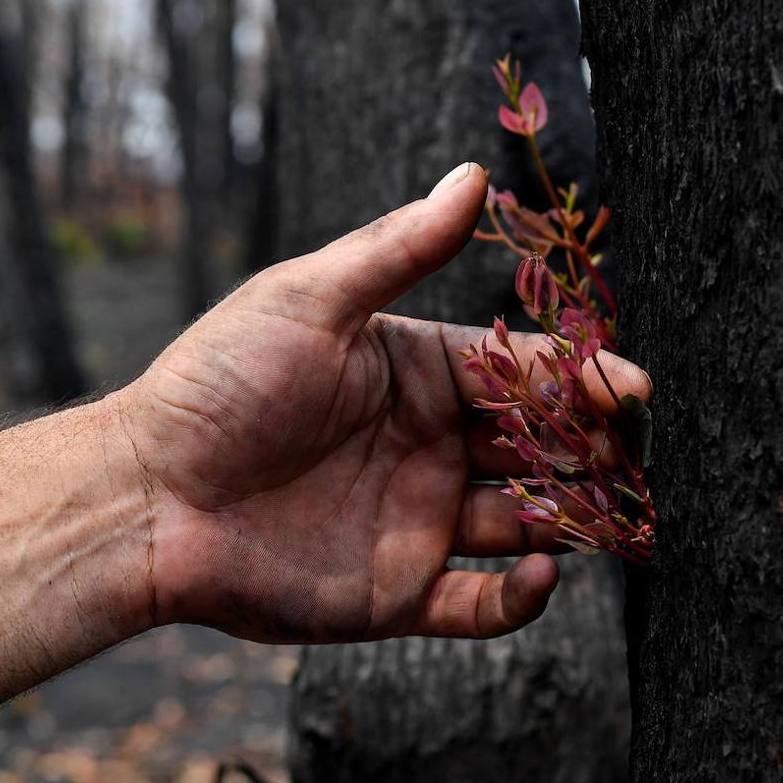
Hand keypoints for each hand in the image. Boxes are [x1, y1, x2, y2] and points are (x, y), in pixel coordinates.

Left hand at [117, 163, 651, 642]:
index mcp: (417, 375)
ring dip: (574, 518)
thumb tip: (472, 175)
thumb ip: (399, 250)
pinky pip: (479, 606)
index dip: (579, 378)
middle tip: (633, 454)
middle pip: (536, 448)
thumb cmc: (221, 384)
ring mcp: (418, 522)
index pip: (520, 372)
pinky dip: (520, 598)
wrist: (147, 498)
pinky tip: (545, 571)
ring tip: (611, 512)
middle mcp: (430, 448)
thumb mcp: (311, 299)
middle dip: (591, 449)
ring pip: (525, 523)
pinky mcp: (398, 594)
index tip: (635, 386)